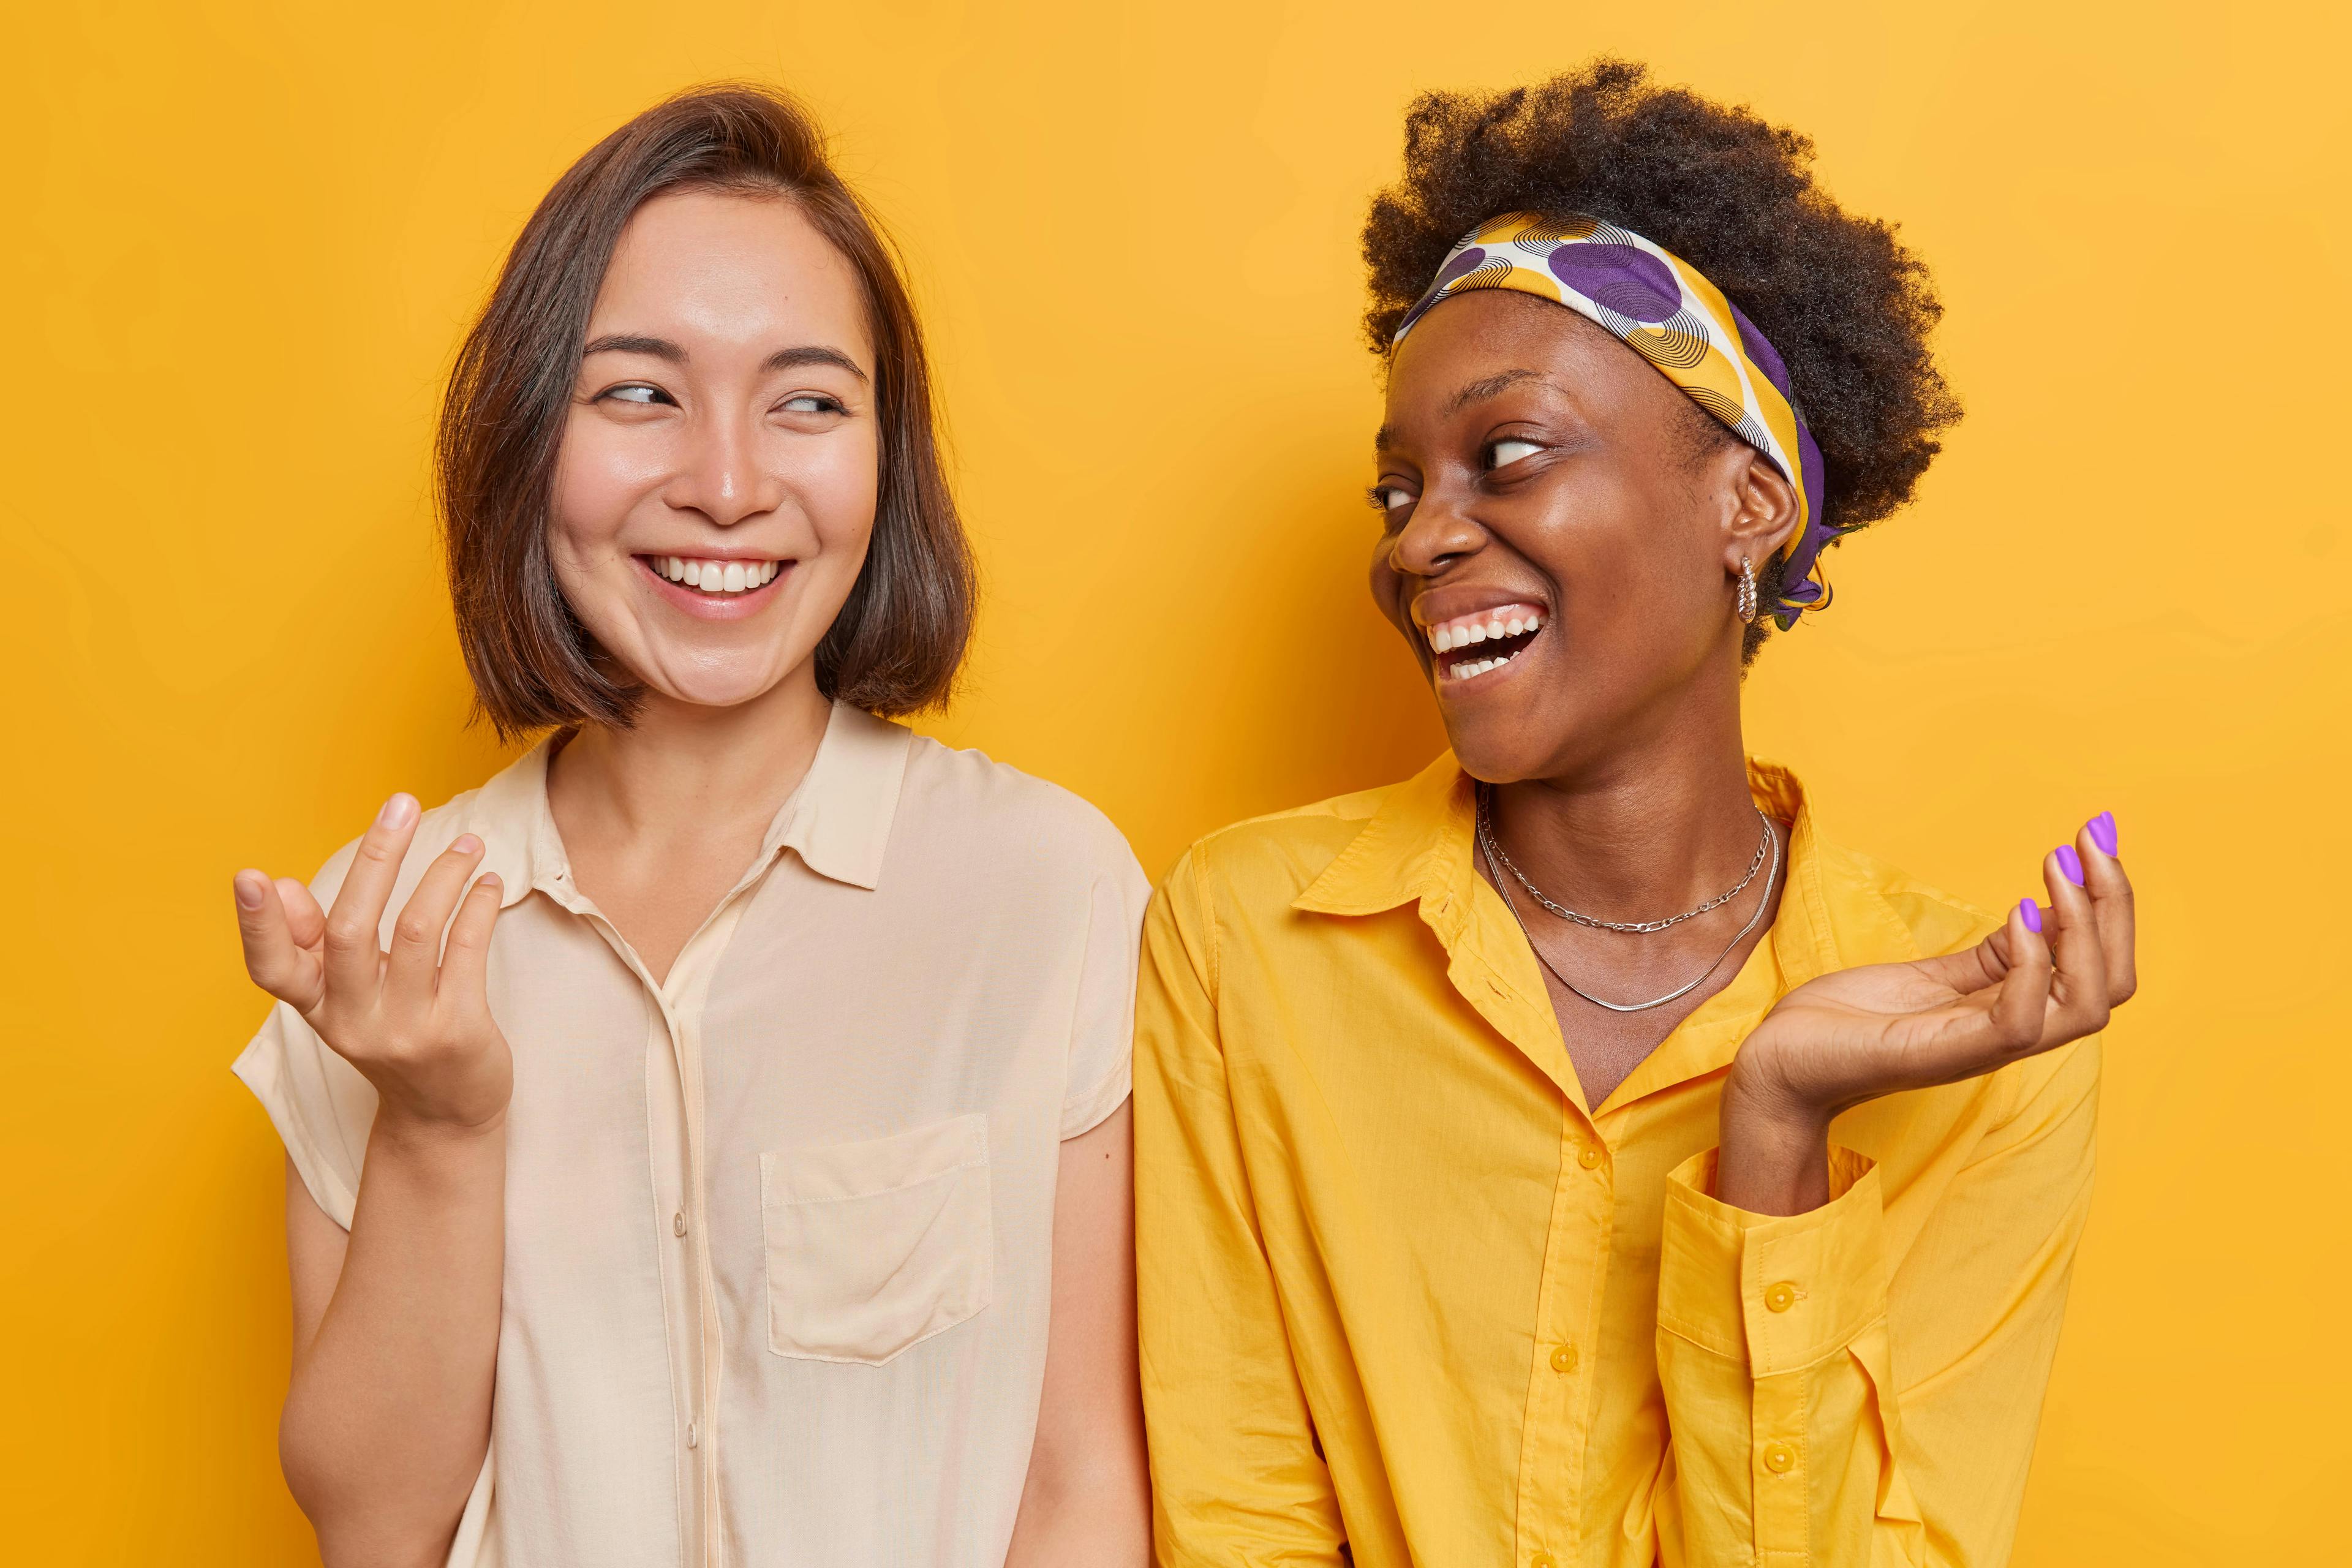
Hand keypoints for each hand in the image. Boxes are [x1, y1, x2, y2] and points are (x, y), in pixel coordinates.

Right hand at [234, 793, 512, 1135]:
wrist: (445, 1115)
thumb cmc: (394, 1035)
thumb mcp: (345, 998)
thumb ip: (315, 943)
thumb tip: (283, 885)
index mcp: (318, 1008)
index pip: (271, 970)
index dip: (258, 925)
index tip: (249, 875)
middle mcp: (354, 1021)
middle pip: (351, 930)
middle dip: (376, 859)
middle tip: (402, 804)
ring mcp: (406, 1029)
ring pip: (417, 931)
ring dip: (445, 874)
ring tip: (469, 843)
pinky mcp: (457, 1032)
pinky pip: (466, 951)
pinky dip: (478, 907)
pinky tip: (487, 883)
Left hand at [1719, 812, 2133, 1212]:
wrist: (1782, 1061)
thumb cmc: (1852, 1020)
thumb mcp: (1933, 976)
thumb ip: (1992, 957)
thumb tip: (2045, 913)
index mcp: (2013, 1012)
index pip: (2101, 969)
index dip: (2111, 904)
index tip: (2097, 839)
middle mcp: (2011, 1033)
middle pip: (2112, 984)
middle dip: (2113, 904)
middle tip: (2093, 838)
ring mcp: (1980, 1048)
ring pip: (2085, 1006)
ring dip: (2084, 929)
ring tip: (2058, 869)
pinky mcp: (1942, 1054)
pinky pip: (2018, 1023)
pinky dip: (2030, 966)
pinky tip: (2018, 914)